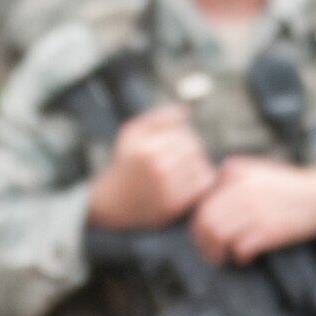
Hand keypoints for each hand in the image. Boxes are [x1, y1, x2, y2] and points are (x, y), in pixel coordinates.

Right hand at [87, 105, 215, 230]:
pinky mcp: (175, 204)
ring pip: (200, 165)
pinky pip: (202, 184)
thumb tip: (185, 111)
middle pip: (194, 148)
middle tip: (178, 156)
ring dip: (195, 163)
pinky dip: (200, 180)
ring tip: (181, 168)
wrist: (113, 202)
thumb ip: (158, 117)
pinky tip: (187, 180)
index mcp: (147, 149)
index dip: (181, 136)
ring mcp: (168, 188)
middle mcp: (158, 169)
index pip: (184, 134)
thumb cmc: (124, 164)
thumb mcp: (131, 133)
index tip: (172, 143)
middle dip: (189, 149)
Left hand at [189, 159, 315, 265]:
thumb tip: (203, 210)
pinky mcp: (269, 229)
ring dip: (216, 253)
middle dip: (203, 242)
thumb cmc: (285, 187)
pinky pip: (240, 248)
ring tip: (223, 258)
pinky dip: (239, 257)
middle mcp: (241, 188)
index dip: (197, 225)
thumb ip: (228, 182)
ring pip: (218, 236)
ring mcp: (255, 209)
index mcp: (233, 171)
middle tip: (209, 253)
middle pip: (205, 221)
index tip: (202, 237)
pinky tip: (245, 258)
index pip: (201, 203)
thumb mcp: (253, 172)